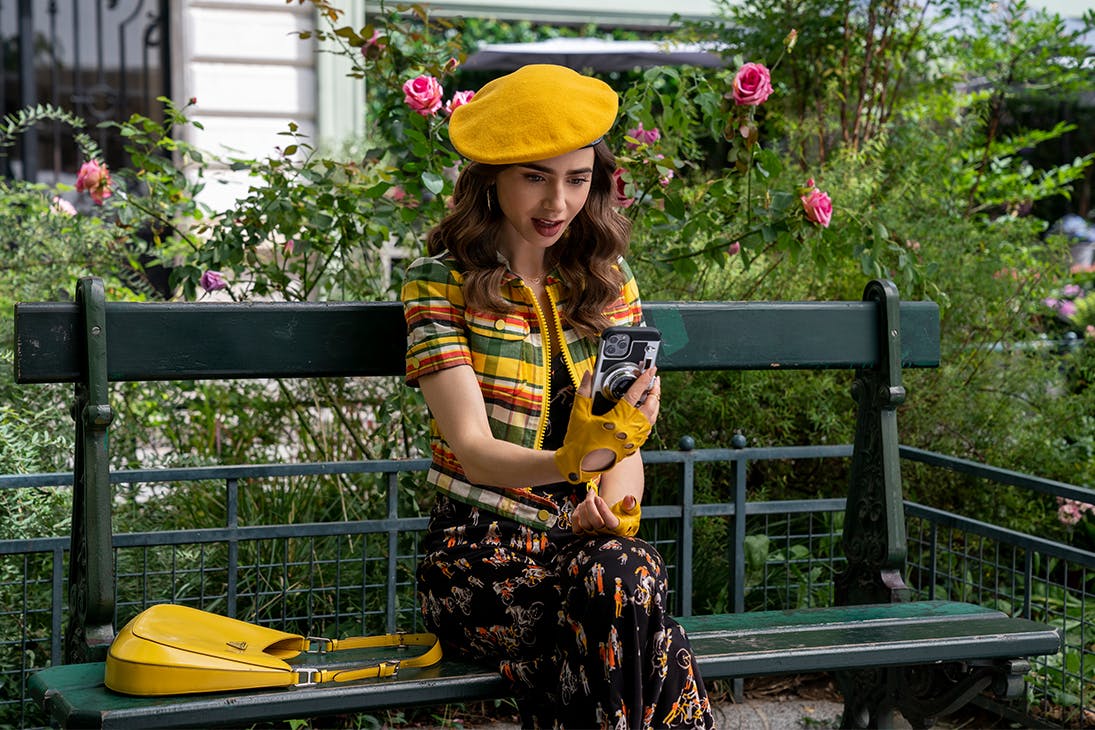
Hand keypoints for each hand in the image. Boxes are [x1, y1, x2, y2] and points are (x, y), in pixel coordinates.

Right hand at [554, 369, 660, 483]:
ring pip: (652, 418)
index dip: (644, 380)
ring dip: (655, 404)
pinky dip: (650, 418)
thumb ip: (584, 391)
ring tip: (653, 393)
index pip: (635, 394)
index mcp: (617, 420)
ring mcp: (632, 440)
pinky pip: (647, 430)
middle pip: (651, 406)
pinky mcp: (632, 447)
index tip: (650, 371)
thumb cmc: (578, 442)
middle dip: (655, 391)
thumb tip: (588, 374)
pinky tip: (646, 413)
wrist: (579, 465)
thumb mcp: (578, 413)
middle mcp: (629, 430)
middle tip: (654, 379)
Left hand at [571, 490, 640, 536]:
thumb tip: (629, 499)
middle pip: (595, 522)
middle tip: (592, 494)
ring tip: (589, 499)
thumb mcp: (632, 511)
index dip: (603, 510)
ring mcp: (593, 535)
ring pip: (584, 523)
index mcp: (619, 529)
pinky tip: (582, 506)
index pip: (611, 523)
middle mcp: (605, 534)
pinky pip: (575, 526)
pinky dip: (576, 514)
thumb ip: (631, 505)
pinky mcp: (583, 534)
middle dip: (591, 505)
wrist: (616, 525)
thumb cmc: (625, 517)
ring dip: (584, 506)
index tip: (599, 498)